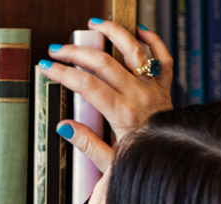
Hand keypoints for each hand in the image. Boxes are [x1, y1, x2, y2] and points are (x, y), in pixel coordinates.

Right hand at [38, 19, 173, 170]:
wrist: (173, 161)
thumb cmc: (141, 162)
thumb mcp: (109, 163)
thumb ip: (86, 144)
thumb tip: (64, 125)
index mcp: (122, 114)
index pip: (87, 85)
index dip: (63, 73)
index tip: (46, 68)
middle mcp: (139, 95)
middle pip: (104, 63)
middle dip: (76, 52)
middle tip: (57, 49)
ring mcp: (153, 88)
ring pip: (134, 50)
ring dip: (114, 32)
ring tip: (95, 23)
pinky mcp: (164, 87)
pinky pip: (163, 58)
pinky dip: (153, 41)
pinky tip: (139, 31)